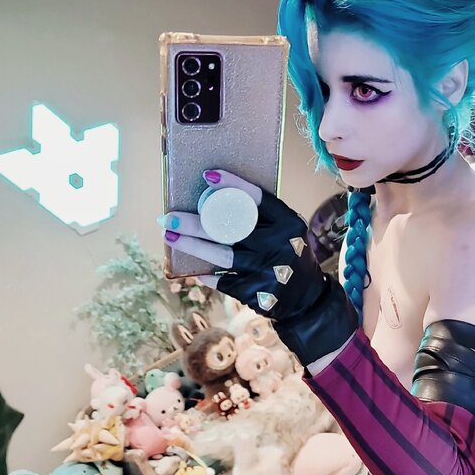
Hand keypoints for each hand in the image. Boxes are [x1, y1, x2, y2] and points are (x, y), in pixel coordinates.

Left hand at [161, 169, 356, 365]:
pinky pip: (223, 280)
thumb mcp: (288, 231)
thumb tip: (219, 200)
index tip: (208, 176)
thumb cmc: (290, 255)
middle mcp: (276, 244)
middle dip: (194, 223)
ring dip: (191, 245)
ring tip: (170, 237)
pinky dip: (207, 274)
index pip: (256, 198)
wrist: (306, 298)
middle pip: (230, 228)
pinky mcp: (255, 291)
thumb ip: (263, 218)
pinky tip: (194, 269)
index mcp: (286, 223)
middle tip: (169, 217)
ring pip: (221, 255)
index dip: (232, 184)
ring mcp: (264, 269)